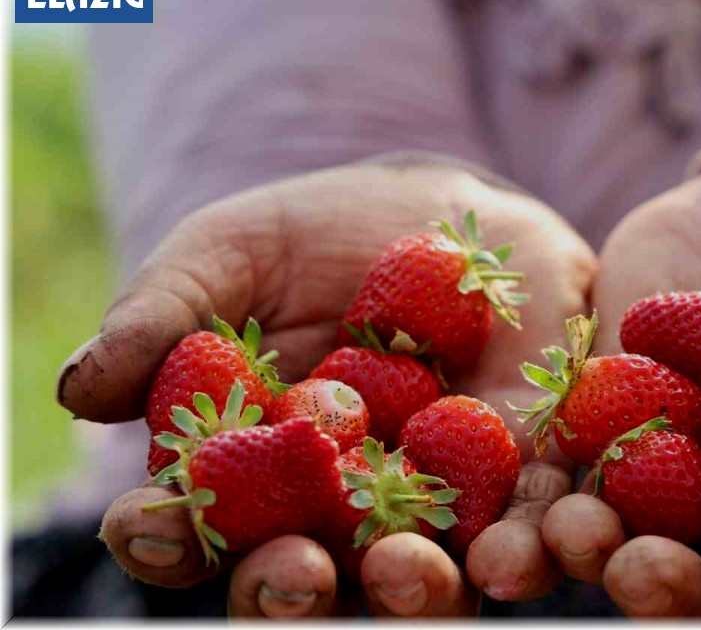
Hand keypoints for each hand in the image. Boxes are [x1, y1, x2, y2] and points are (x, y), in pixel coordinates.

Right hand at [57, 158, 595, 616]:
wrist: (449, 213)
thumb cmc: (320, 236)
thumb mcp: (231, 253)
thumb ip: (163, 317)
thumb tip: (77, 391)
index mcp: (247, 471)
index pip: (193, 527)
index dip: (165, 538)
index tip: (153, 525)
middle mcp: (333, 510)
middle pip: (301, 579)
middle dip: (287, 589)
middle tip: (290, 572)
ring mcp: (430, 506)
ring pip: (414, 580)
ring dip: (408, 592)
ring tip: (402, 572)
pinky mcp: (519, 481)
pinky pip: (519, 530)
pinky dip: (518, 548)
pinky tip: (510, 551)